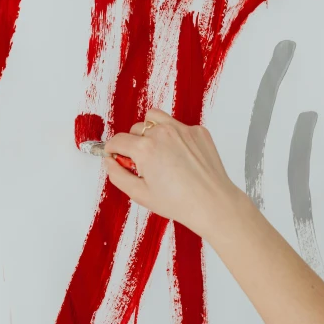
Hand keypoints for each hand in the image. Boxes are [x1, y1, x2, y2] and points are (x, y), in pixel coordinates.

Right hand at [104, 108, 246, 239]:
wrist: (213, 204)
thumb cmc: (179, 202)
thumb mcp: (139, 194)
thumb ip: (117, 175)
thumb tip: (110, 161)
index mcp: (145, 148)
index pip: (118, 140)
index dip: (113, 149)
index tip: (115, 155)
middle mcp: (162, 133)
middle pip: (136, 129)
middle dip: (134, 143)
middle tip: (142, 162)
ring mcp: (182, 129)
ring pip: (155, 118)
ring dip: (151, 130)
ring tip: (157, 151)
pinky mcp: (198, 131)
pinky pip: (178, 125)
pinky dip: (174, 136)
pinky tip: (180, 156)